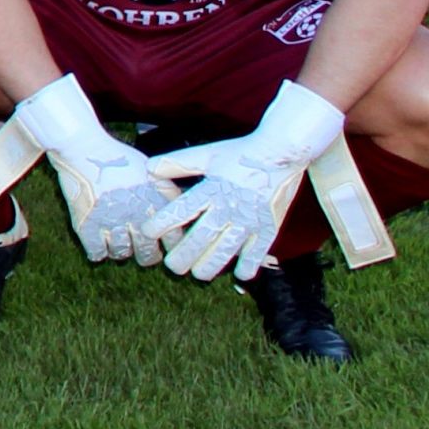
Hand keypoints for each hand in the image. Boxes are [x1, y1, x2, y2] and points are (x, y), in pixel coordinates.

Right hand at [17, 71, 172, 262]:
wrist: (83, 148)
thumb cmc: (118, 158)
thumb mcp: (153, 172)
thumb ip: (170, 193)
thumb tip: (181, 212)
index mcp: (155, 204)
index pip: (173, 240)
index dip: (168, 245)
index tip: (161, 244)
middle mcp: (136, 217)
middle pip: (147, 254)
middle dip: (145, 255)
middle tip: (139, 250)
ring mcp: (111, 222)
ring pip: (121, 254)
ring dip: (120, 251)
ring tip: (117, 243)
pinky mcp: (87, 225)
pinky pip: (97, 252)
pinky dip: (98, 252)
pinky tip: (98, 244)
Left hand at [147, 81, 347, 280]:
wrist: (280, 153)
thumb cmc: (239, 154)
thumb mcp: (206, 155)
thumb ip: (176, 163)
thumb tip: (148, 168)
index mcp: (210, 189)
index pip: (181, 210)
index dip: (162, 223)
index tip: (148, 232)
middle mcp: (228, 207)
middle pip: (202, 237)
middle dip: (184, 255)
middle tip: (172, 267)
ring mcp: (250, 220)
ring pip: (226, 250)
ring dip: (211, 265)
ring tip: (198, 275)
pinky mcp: (269, 226)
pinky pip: (258, 252)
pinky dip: (249, 265)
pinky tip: (240, 275)